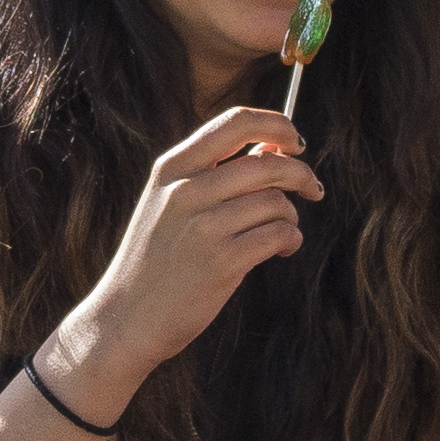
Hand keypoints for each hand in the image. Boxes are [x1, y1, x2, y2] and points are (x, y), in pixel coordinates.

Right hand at [56, 107, 322, 398]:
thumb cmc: (155, 260)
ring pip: (277, 201)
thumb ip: (213, 173)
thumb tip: (273, 147)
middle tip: (313, 188)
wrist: (126, 318)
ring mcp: (204, 226)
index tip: (294, 142)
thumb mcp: (167, 203)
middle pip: (269, 162)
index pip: (236, 122)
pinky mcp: (223, 261)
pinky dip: (291, 240)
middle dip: (302, 174)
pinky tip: (281, 250)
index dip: (276, 124)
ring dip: (291, 216)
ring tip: (282, 232)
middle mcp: (186, 190)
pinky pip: (280, 234)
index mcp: (172, 168)